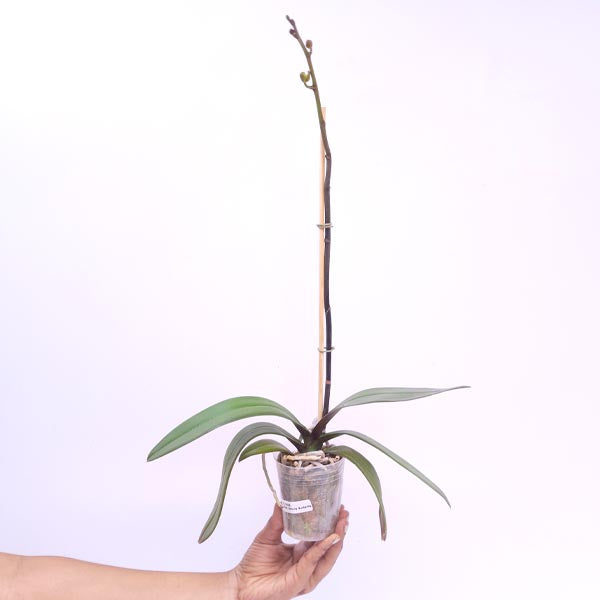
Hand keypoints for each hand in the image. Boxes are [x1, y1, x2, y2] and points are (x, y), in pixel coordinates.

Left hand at [232, 504, 348, 599]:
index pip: (322, 537)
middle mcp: (307, 564)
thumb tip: (283, 500)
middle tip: (345, 514)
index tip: (338, 509)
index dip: (330, 524)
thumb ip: (278, 519)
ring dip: (336, 540)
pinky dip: (322, 550)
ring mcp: (305, 574)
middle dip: (339, 530)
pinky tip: (328, 538)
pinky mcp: (300, 581)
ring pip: (327, 557)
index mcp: (302, 552)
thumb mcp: (268, 535)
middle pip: (329, 547)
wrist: (241, 583)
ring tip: (342, 524)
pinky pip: (313, 563)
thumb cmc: (254, 564)